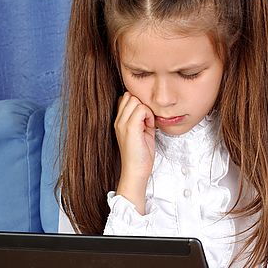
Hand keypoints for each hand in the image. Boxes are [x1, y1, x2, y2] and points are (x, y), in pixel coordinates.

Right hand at [113, 92, 154, 210]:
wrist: (136, 171)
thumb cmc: (140, 155)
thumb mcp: (141, 132)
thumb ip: (142, 118)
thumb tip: (147, 107)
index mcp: (119, 122)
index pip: (125, 98)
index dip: (138, 104)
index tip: (144, 119)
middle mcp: (118, 121)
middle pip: (130, 96)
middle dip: (142, 105)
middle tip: (146, 121)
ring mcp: (122, 124)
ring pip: (135, 100)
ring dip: (146, 110)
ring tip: (147, 125)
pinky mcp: (129, 128)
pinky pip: (141, 109)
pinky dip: (149, 116)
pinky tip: (149, 127)